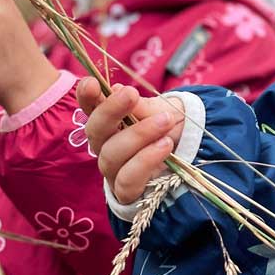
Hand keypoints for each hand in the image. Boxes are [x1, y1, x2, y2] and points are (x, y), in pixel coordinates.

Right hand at [77, 79, 184, 204]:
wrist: (189, 152)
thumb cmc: (167, 126)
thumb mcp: (159, 110)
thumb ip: (140, 105)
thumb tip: (116, 91)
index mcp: (108, 121)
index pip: (89, 108)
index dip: (85, 96)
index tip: (92, 83)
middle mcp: (104, 145)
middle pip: (95, 130)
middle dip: (111, 110)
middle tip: (131, 93)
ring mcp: (112, 170)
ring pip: (112, 154)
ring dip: (138, 134)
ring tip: (165, 121)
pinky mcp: (125, 191)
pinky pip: (127, 179)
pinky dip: (146, 160)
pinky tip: (165, 146)